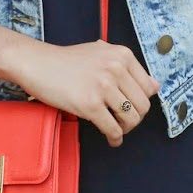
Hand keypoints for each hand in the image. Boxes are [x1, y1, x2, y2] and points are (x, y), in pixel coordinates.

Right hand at [13, 39, 159, 145]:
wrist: (37, 63)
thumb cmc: (66, 61)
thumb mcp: (101, 53)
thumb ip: (127, 67)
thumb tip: (155, 87)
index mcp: (122, 55)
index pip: (149, 87)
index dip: (141, 102)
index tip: (131, 108)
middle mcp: (116, 68)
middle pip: (143, 105)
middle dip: (135, 118)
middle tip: (123, 122)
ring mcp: (103, 86)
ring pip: (131, 119)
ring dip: (126, 129)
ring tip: (116, 129)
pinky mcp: (90, 104)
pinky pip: (113, 128)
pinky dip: (115, 138)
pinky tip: (111, 139)